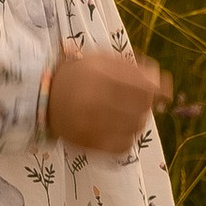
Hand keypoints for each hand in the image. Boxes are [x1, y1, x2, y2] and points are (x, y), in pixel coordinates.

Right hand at [45, 43, 170, 154]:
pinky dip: (126, 138)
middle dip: (142, 104)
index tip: (151, 90)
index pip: (145, 89)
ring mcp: (93, 125)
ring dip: (136, 120)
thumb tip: (162, 81)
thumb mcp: (101, 60)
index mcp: (101, 76)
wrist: (44, 98)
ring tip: (121, 113)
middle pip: (142, 109)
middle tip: (130, 100)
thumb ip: (132, 68)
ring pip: (136, 128)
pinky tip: (116, 129)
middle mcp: (97, 100)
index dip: (153, 90)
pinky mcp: (91, 144)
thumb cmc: (78, 75)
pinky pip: (124, 146)